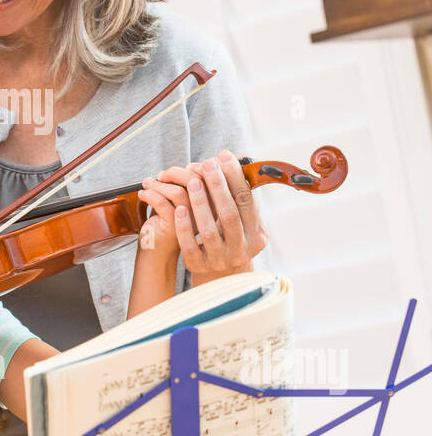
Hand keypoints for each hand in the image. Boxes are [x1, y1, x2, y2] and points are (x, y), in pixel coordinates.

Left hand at [141, 150, 267, 283]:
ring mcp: (219, 259)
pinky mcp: (199, 266)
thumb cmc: (231, 240)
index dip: (235, 177)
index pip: (246, 202)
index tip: (224, 156)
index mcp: (255, 235)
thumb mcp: (243, 223)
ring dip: (200, 203)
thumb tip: (238, 159)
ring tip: (192, 181)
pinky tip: (178, 208)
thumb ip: (241, 198)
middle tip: (207, 164)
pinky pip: (190, 246)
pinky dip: (184, 227)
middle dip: (218, 186)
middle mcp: (240, 249)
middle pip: (229, 214)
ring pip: (210, 230)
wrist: (221, 279)